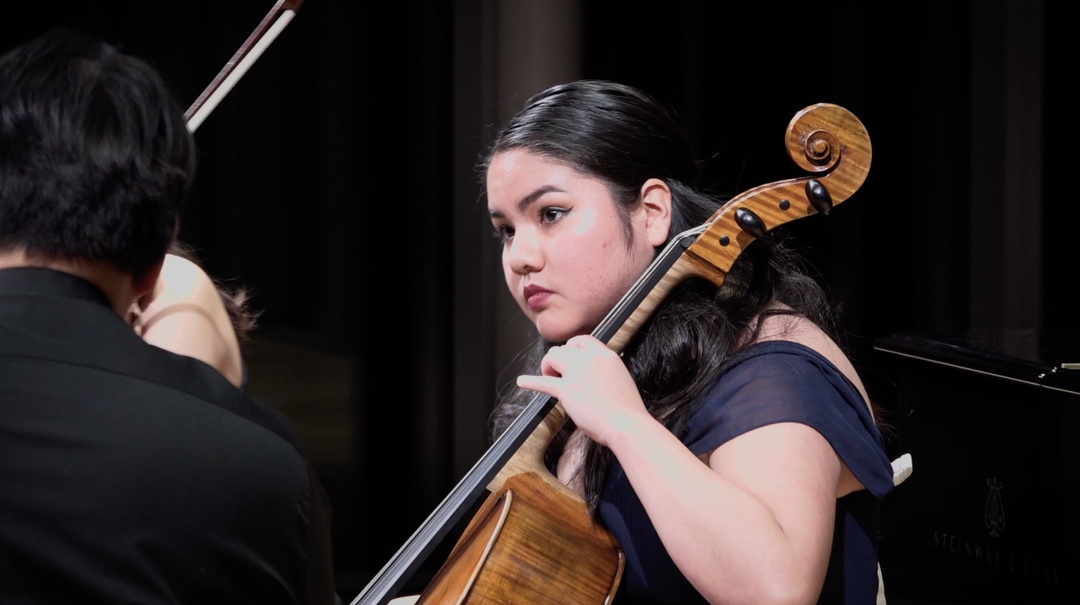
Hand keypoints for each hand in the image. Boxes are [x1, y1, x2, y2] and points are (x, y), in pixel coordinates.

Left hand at [516, 335, 648, 446]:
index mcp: (607, 356)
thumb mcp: (620, 379)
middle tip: (558, 373)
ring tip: (549, 377)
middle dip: (558, 359)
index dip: (572, 348)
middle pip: (564, 348)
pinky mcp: (566, 389)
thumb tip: (592, 376)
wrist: (626, 424)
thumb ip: (605, 371)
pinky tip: (523, 382)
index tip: (569, 358)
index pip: (582, 340)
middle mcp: (591, 359)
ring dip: (548, 366)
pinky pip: (544, 382)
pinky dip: (531, 381)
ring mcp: (577, 372)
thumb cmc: (626, 409)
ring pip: (553, 356)